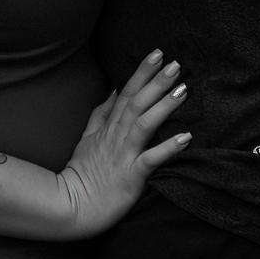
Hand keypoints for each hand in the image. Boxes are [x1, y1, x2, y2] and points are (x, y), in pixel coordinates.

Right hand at [56, 50, 190, 237]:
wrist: (73, 205)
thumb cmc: (83, 173)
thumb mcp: (87, 138)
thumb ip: (101, 114)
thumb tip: (112, 90)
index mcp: (108, 127)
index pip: (126, 92)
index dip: (142, 73)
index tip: (157, 54)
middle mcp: (116, 136)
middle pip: (138, 103)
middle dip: (157, 82)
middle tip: (176, 63)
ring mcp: (123, 155)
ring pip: (144, 125)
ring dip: (164, 106)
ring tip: (183, 90)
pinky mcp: (131, 175)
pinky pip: (151, 159)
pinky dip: (168, 148)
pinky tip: (186, 138)